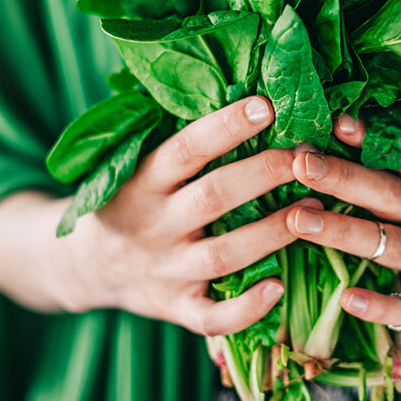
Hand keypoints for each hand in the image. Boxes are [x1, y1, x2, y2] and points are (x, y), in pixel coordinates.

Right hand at [0, 96, 314, 336]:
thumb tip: (246, 82)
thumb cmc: (131, 201)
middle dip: (266, 173)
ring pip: (224, 255)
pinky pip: (212, 318)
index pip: (186, 148)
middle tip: (310, 155)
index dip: (226, 126)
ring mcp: (165, 270)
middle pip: (214, 196)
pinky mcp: (175, 309)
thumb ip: (185, 143)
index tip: (267, 104)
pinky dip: (247, 307)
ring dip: (274, 232)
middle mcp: (154, 225)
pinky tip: (280, 286)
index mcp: (143, 181)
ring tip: (317, 210)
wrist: (83, 266)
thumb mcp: (140, 166)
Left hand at [284, 114, 400, 330]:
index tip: (331, 124)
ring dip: (345, 232)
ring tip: (299, 220)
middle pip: (390, 196)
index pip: (399, 161)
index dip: (366, 142)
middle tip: (300, 164)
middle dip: (344, 178)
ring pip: (393, 246)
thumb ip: (391, 166)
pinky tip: (348, 300)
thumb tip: (339, 123)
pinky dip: (381, 306)